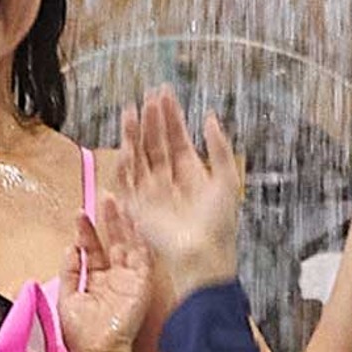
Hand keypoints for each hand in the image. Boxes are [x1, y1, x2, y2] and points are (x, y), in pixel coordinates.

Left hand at [62, 195, 155, 351]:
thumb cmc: (82, 336)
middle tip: (105, 198)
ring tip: (118, 203)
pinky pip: (143, 256)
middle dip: (108, 220)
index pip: (93, 250)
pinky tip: (135, 222)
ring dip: (124, 224)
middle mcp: (116, 279)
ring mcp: (130, 280)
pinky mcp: (142, 284)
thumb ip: (70, 272)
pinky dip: (140, 239)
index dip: (86, 232)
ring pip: (129, 245)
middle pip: (113, 242)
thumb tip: (69, 249)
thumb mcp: (68, 299)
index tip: (79, 214)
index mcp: (97, 282)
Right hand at [114, 90, 243, 300]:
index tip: (166, 95)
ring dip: (135, 133)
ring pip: (139, 156)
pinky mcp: (137, 208)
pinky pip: (127, 180)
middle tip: (150, 95)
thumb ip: (218, 147)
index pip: (178, 140)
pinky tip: (126, 142)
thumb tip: (211, 117)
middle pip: (157, 144)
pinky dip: (125, 161)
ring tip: (133, 110)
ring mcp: (152, 194)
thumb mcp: (227, 179)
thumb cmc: (219, 225)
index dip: (171, 117)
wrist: (203, 256)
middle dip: (153, 120)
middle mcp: (170, 182)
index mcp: (192, 176)